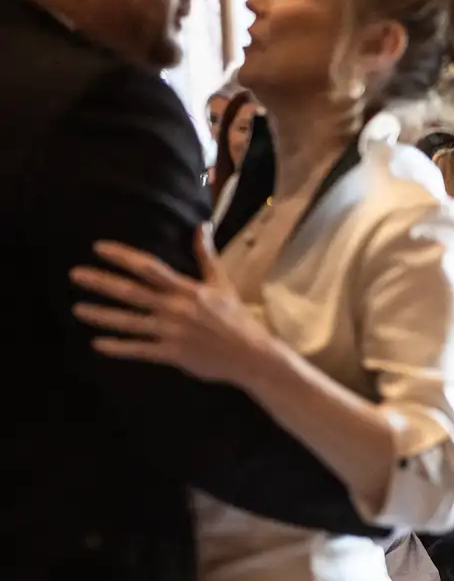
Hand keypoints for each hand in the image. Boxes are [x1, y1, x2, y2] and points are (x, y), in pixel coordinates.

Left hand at [70, 227, 274, 385]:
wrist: (251, 354)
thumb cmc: (236, 317)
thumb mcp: (221, 283)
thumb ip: (206, 256)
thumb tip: (200, 226)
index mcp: (186, 289)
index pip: (149, 267)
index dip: (123, 257)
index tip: (99, 248)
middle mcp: (175, 309)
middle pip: (131, 292)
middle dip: (102, 283)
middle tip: (76, 275)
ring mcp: (171, 332)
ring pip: (129, 322)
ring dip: (102, 315)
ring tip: (78, 309)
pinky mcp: (171, 354)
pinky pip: (139, 350)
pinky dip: (118, 348)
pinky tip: (98, 344)